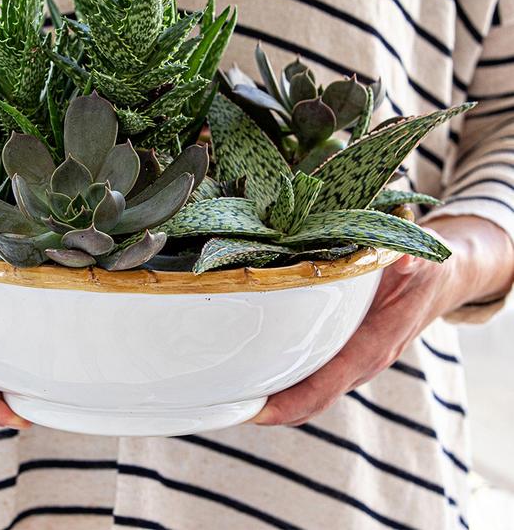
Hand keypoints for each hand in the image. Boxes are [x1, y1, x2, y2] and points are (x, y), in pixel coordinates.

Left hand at [251, 215, 513, 426]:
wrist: (439, 283)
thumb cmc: (422, 272)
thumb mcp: (419, 260)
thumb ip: (408, 260)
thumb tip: (402, 258)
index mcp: (378, 343)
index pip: (333, 379)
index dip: (297, 399)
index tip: (260, 412)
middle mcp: (364, 360)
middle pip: (316, 396)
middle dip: (276, 407)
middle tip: (230, 407)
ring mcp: (355, 361)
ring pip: (314, 390)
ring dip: (279, 398)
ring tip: (235, 398)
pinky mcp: (347, 354)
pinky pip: (317, 376)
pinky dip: (289, 383)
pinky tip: (259, 377)